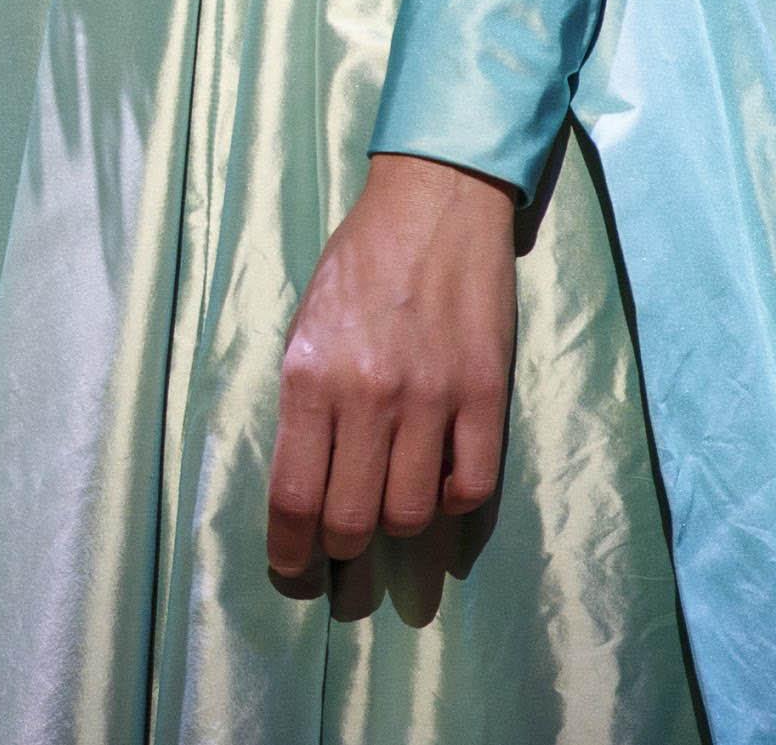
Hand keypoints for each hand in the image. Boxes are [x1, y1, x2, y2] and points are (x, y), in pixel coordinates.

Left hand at [267, 151, 520, 582]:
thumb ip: (306, 403)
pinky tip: (438, 487)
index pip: (295, 494)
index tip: (291, 569)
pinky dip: (451, 505)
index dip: (290, 549)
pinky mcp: (485, 396)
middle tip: (339, 551)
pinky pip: (470, 488)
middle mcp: (368, 395)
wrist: (432, 206)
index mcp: (309, 376)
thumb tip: (307, 483)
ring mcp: (432, 399)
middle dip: (340, 551)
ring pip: (412, 515)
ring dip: (397, 530)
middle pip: (353, 520)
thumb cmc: (357, 266)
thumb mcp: (304, 327)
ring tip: (388, 512)